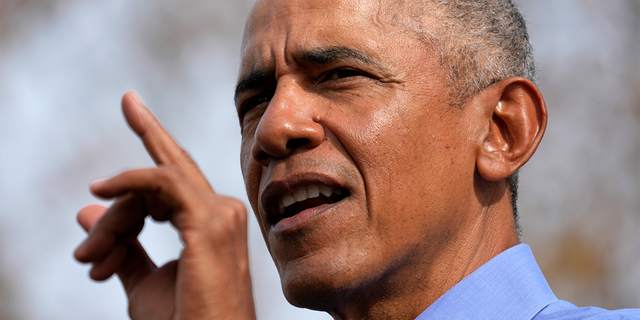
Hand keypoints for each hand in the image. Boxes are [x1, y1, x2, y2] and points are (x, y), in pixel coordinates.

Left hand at [74, 92, 255, 319]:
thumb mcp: (142, 282)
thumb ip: (121, 245)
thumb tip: (87, 209)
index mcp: (212, 223)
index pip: (171, 183)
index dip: (147, 162)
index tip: (128, 138)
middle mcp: (222, 211)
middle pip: (165, 173)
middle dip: (149, 129)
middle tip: (125, 110)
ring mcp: (220, 214)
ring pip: (155, 182)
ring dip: (113, 217)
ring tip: (91, 258)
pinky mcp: (209, 222)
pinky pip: (163, 183)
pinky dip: (131, 182)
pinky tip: (103, 191)